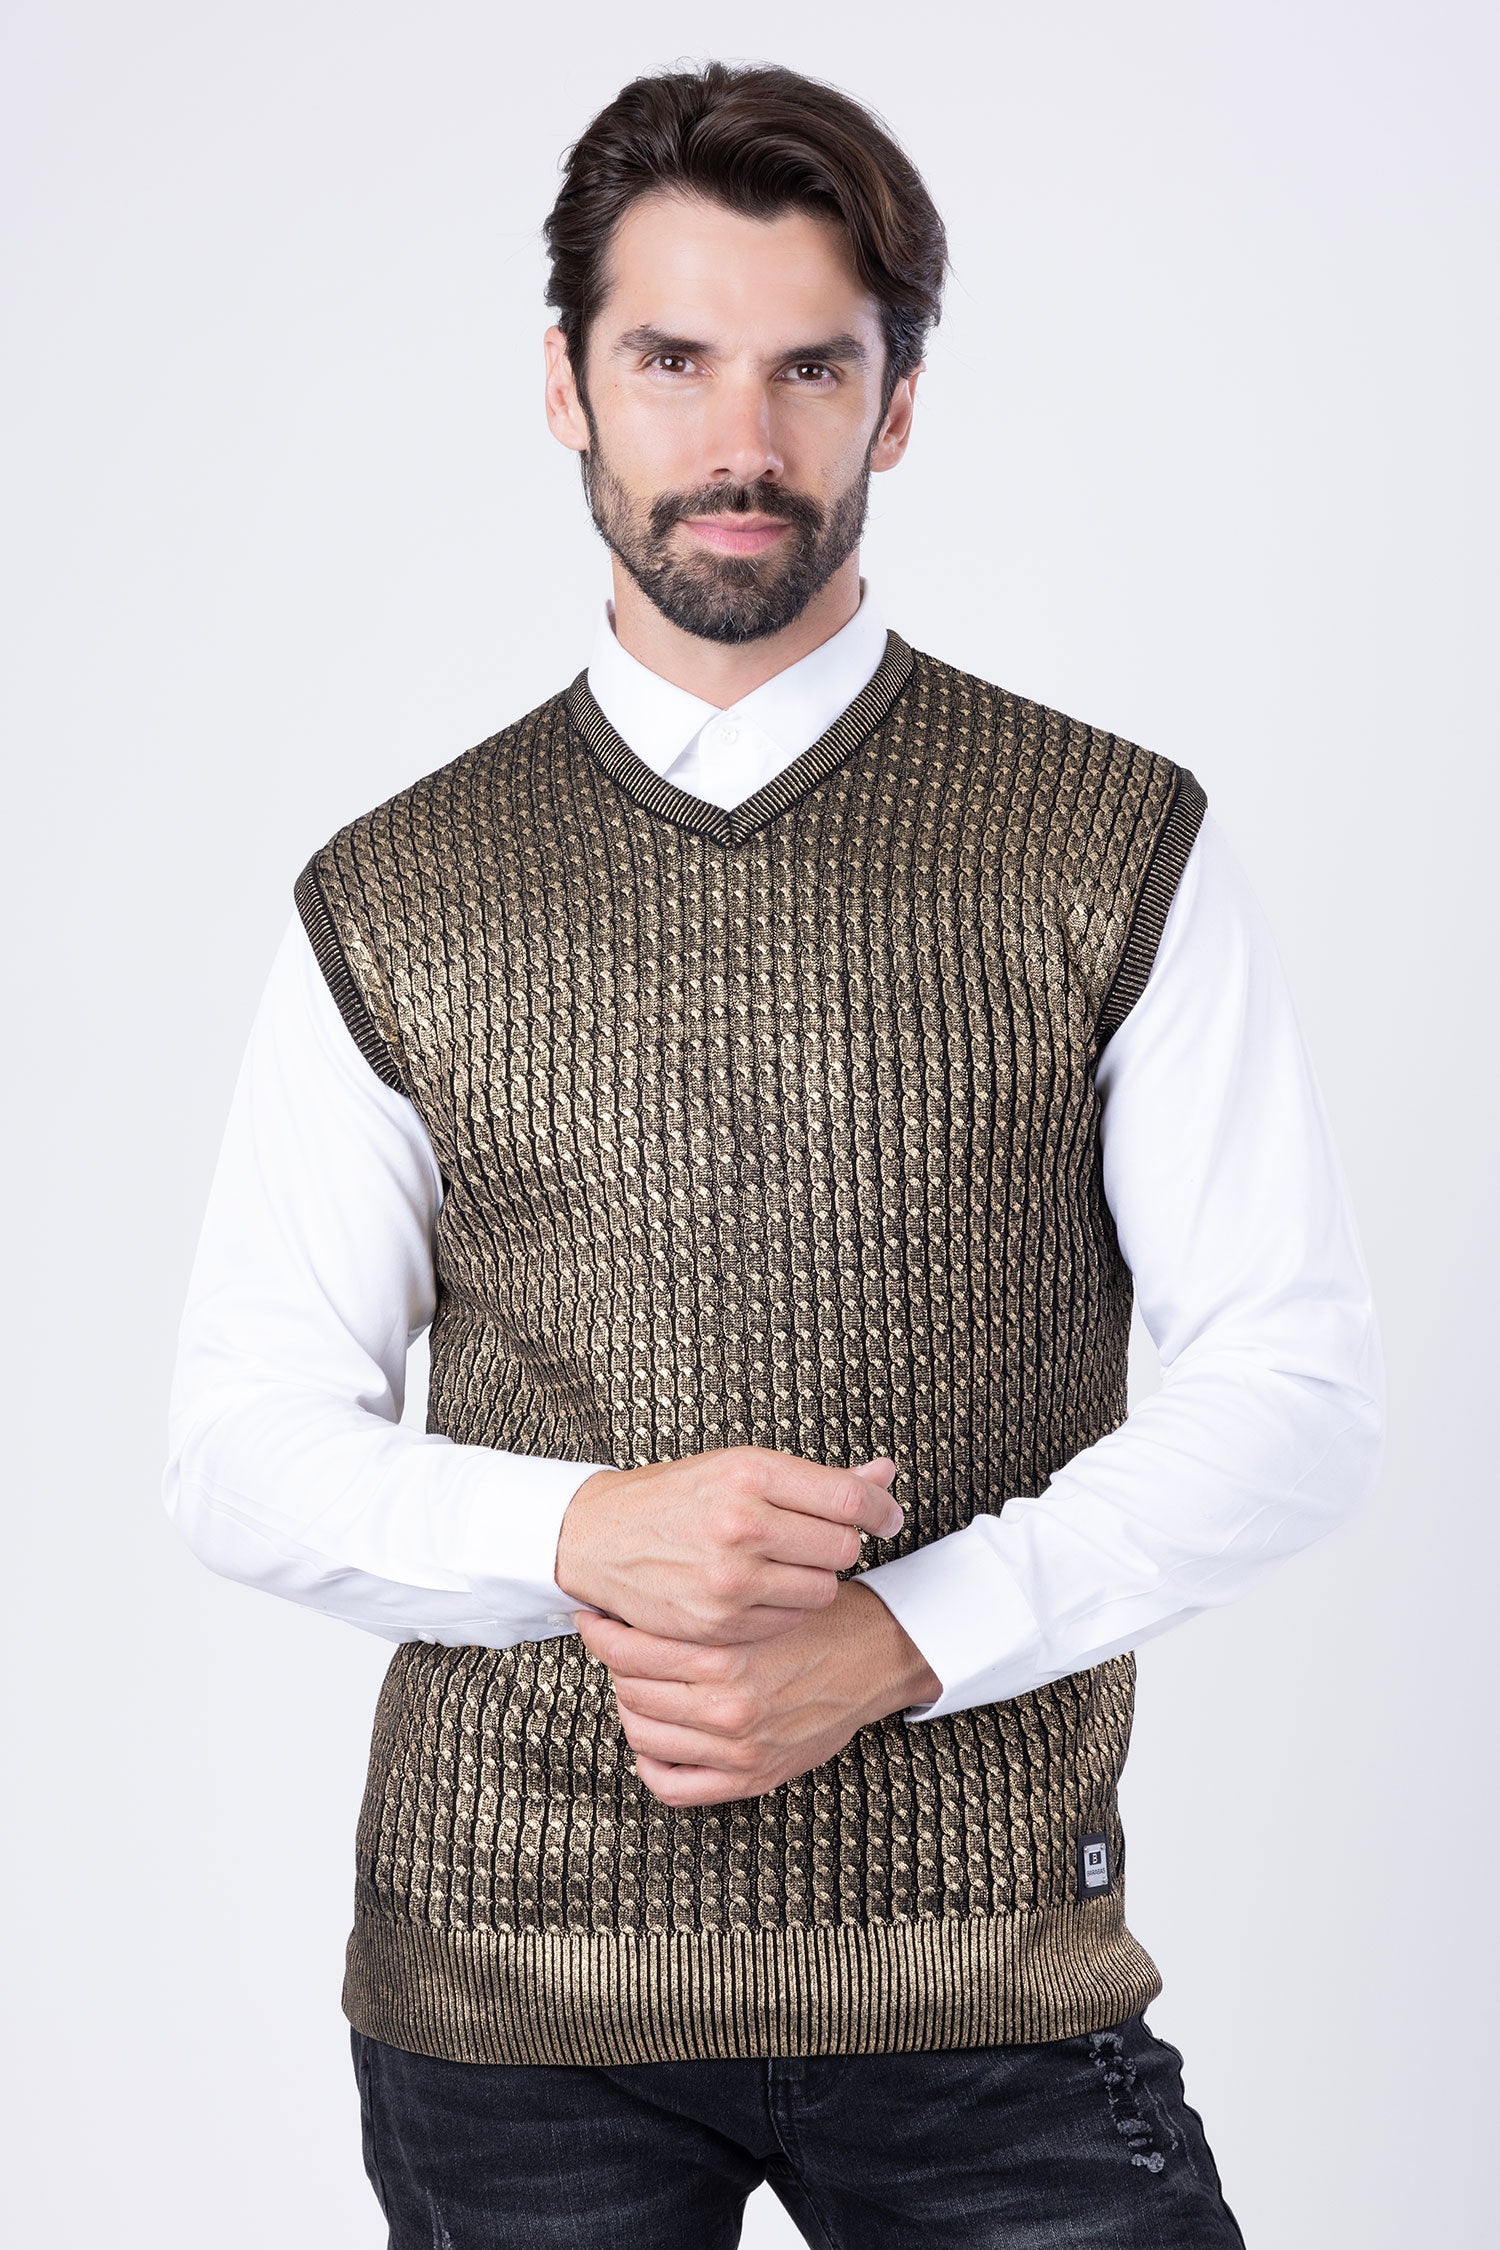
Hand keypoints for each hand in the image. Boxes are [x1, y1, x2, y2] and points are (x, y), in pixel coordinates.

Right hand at [554, 1446, 905, 1645]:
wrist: (601, 1537)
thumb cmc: (678, 1498)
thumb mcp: (742, 1468)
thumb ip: (816, 1479)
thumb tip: (886, 1476)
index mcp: (750, 1474)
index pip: (848, 1499)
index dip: (881, 1510)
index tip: (887, 1516)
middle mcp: (742, 1524)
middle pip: (842, 1546)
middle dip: (840, 1543)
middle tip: (818, 1537)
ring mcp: (730, 1578)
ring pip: (823, 1588)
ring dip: (816, 1577)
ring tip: (787, 1563)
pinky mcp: (719, 1622)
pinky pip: (790, 1619)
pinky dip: (787, 1606)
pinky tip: (763, 1588)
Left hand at [575, 1578, 942, 1807]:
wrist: (879, 1655)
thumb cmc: (820, 1614)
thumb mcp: (771, 1583)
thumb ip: (719, 1572)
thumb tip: (665, 1552)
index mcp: (726, 1653)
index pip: (630, 1650)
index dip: (603, 1632)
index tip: (596, 1618)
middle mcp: (727, 1704)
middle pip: (631, 1689)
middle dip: (618, 1665)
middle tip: (617, 1646)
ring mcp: (737, 1747)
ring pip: (643, 1735)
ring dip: (633, 1709)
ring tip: (637, 1684)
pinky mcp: (751, 1777)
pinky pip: (673, 1785)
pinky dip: (654, 1764)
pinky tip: (658, 1738)